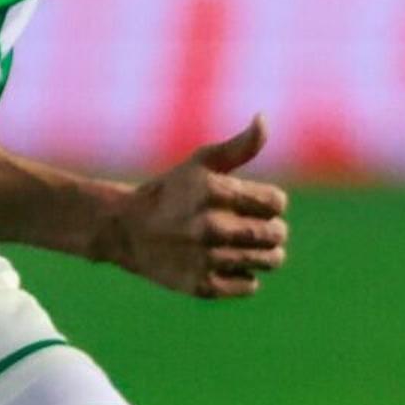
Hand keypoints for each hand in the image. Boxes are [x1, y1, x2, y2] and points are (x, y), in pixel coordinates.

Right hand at [95, 116, 289, 298]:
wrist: (127, 230)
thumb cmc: (172, 191)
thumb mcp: (201, 162)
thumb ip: (240, 146)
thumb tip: (263, 118)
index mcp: (215, 193)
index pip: (277, 202)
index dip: (270, 202)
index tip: (253, 202)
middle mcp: (212, 227)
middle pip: (277, 234)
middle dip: (272, 229)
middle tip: (252, 226)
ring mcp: (207, 259)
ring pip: (269, 261)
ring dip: (263, 253)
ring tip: (244, 245)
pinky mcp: (202, 286)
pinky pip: (250, 285)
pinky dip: (243, 275)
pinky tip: (224, 262)